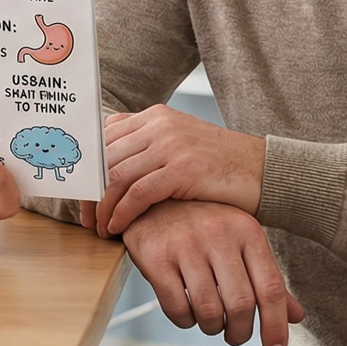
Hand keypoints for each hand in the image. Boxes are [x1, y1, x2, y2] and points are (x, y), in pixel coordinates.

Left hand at [97, 105, 264, 235]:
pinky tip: (118, 229)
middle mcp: (159, 124)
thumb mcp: (180, 147)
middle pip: (106, 158)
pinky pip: (138, 193)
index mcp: (155, 116)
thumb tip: (109, 170)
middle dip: (90, 192)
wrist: (264, 171)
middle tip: (86, 218)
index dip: (88, 169)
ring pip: (117, 176)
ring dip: (103, 207)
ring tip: (100, 229)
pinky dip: (122, 213)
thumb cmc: (221, 167)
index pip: (105, 138)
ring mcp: (171, 144)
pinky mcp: (183, 168)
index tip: (82, 195)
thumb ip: (148, 149)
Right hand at [121, 199, 301, 345]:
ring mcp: (185, 243)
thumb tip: (296, 316)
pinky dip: (185, 321)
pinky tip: (187, 311)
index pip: (271, 288)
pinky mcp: (155, 256)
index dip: (276, 326)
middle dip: (240, 332)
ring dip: (212, 328)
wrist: (151, 197)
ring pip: (208, 311)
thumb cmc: (201, 223)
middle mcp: (218, 233)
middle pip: (241, 305)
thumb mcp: (239, 241)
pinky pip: (177, 308)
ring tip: (210, 321)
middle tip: (235, 335)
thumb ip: (266, 278)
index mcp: (246, 230)